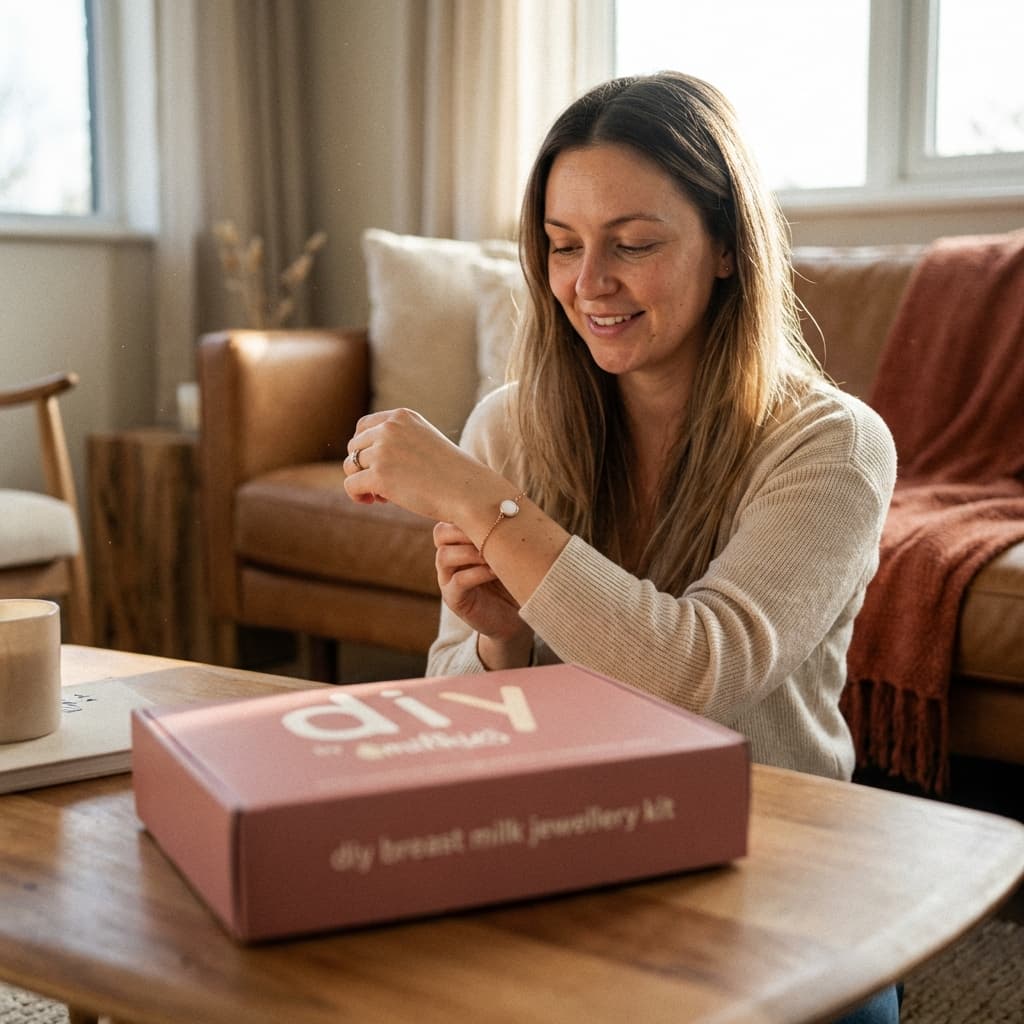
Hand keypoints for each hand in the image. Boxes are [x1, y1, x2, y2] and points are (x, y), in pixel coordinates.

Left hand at [343, 408, 482, 521]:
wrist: (469, 491)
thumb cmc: (451, 473)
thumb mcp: (424, 443)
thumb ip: (398, 441)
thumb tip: (361, 457)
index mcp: (402, 416)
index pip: (364, 427)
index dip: (365, 448)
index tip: (378, 465)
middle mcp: (390, 428)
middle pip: (354, 447)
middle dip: (364, 466)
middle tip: (383, 485)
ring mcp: (383, 451)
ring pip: (350, 465)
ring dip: (361, 481)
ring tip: (382, 495)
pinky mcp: (379, 475)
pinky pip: (351, 485)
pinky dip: (357, 495)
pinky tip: (375, 501)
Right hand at [434, 521, 532, 657]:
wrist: (515, 619)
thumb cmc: (513, 579)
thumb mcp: (509, 552)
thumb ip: (503, 533)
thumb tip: (515, 504)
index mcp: (459, 543)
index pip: (448, 520)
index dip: (464, 513)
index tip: (490, 512)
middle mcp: (449, 559)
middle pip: (440, 533)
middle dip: (464, 530)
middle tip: (490, 533)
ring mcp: (448, 579)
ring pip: (444, 556)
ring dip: (471, 551)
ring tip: (494, 555)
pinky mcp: (455, 599)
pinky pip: (457, 580)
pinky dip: (477, 573)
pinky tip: (496, 572)